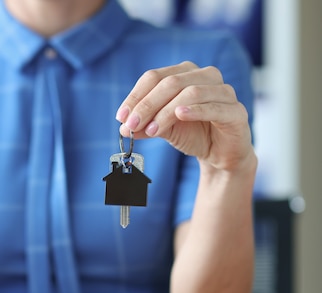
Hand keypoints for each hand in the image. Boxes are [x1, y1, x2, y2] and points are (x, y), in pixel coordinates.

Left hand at [116, 61, 253, 172]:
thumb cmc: (193, 134)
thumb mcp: (162, 129)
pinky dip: (195, 110)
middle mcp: (205, 76)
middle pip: (170, 82)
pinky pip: (214, 106)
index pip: (154, 77)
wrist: (220, 154)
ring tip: (151, 131)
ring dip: (165, 112)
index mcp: (184, 74)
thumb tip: (124, 127)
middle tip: (131, 125)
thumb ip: (144, 125)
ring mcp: (223, 91)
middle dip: (147, 105)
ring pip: (190, 92)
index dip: (135, 96)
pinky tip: (180, 115)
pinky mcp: (236, 111)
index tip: (121, 117)